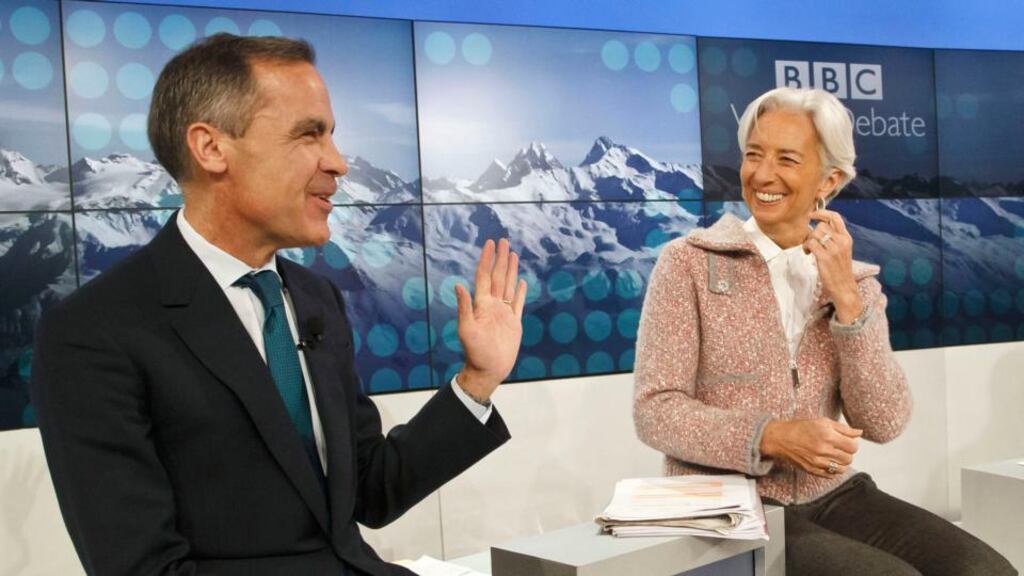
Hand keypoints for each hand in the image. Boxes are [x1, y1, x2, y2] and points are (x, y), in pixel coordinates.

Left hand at [455, 238, 527, 403]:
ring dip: (510, 270)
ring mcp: (504, 313)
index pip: (485, 276)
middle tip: (503, 241)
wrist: (488, 370)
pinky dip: (520, 291)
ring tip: (513, 254)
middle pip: (498, 276)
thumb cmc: (476, 352)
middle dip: (500, 259)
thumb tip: (458, 285)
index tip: (490, 244)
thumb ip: (464, 307)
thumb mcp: (467, 330)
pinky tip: (521, 281)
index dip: (487, 260)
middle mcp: (493, 305)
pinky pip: (518, 303)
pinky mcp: (514, 322)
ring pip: (508, 286)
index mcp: (482, 304)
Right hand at [760, 417, 861, 476]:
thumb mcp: (822, 422)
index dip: (852, 443)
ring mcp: (818, 462)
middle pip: (849, 458)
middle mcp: (824, 450)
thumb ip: (843, 428)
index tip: (847, 441)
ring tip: (834, 455)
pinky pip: (831, 475)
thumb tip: (859, 432)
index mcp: (828, 436)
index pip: (853, 446)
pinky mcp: (813, 470)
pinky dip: (833, 469)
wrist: (780, 438)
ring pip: (842, 468)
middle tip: (840, 447)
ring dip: (842, 462)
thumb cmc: (800, 428)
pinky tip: (828, 461)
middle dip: (847, 453)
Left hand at [804, 209, 862, 323]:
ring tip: (810, 250)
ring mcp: (834, 249)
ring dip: (808, 240)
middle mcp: (842, 241)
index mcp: (847, 238)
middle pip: (821, 226)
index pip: (835, 217)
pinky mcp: (825, 257)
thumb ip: (834, 238)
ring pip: (814, 233)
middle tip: (811, 243)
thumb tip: (819, 226)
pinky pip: (810, 243)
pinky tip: (808, 254)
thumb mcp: (842, 250)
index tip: (812, 214)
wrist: (844, 287)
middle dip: (813, 233)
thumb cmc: (839, 269)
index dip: (822, 212)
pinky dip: (806, 247)